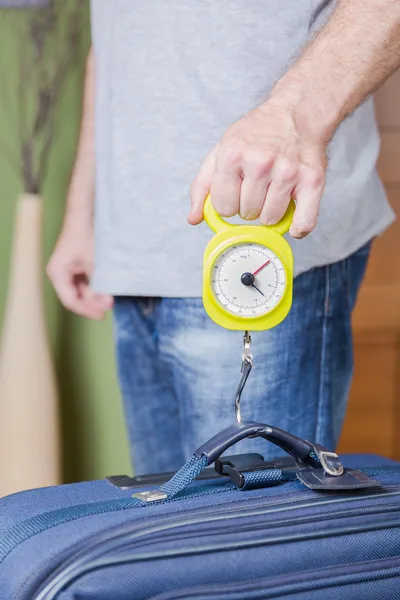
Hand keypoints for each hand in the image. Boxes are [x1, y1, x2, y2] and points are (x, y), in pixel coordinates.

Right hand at [47, 219, 112, 319]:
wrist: (86, 213)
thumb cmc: (86, 234)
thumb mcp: (94, 262)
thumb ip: (99, 284)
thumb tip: (106, 303)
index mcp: (57, 273)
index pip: (70, 301)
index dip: (87, 310)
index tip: (102, 314)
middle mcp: (60, 274)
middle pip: (76, 297)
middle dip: (93, 302)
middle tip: (110, 303)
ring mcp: (69, 271)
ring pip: (82, 291)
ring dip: (95, 295)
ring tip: (109, 295)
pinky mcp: (78, 267)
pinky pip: (86, 283)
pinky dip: (96, 286)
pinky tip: (106, 287)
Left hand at [188, 101, 326, 237]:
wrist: (296, 113)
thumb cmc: (256, 135)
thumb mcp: (221, 151)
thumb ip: (203, 186)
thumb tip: (194, 218)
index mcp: (232, 155)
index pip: (223, 207)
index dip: (228, 204)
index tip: (235, 193)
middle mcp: (260, 161)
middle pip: (247, 214)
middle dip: (250, 207)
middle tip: (257, 189)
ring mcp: (288, 171)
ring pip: (271, 219)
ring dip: (271, 213)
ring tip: (273, 193)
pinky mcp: (312, 180)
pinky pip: (303, 223)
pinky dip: (297, 228)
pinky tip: (292, 216)